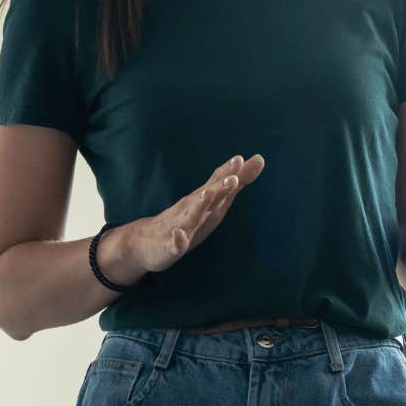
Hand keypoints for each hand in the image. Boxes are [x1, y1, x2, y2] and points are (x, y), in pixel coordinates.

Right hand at [104, 155, 264, 283]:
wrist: (145, 243)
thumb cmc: (186, 220)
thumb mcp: (213, 201)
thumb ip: (235, 180)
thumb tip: (260, 158)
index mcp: (202, 201)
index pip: (216, 183)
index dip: (228, 172)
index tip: (240, 159)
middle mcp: (190, 209)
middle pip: (206, 196)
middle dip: (219, 187)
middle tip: (233, 177)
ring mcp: (178, 227)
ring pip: (190, 216)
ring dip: (199, 205)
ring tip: (208, 195)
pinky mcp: (169, 247)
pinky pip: (173, 244)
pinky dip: (177, 240)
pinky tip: (179, 237)